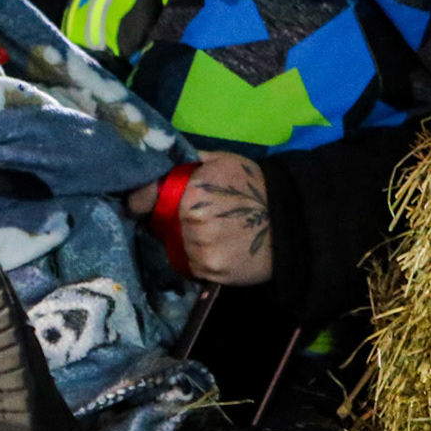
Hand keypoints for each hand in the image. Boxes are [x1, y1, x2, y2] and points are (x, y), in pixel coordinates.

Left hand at [127, 151, 272, 285]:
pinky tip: (212, 247)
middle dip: (164, 220)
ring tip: (203, 232)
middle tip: (180, 216)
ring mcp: (200, 249)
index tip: (139, 202)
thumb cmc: (253, 186)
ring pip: (172, 246)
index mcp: (190, 190)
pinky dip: (195, 257)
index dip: (139, 199)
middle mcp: (190, 222)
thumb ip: (187, 162)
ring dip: (180, 240)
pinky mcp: (210, 271)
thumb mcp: (221, 161)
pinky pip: (189, 265)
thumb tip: (158, 158)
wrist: (291, 222)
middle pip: (158, 224)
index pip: (144, 197)